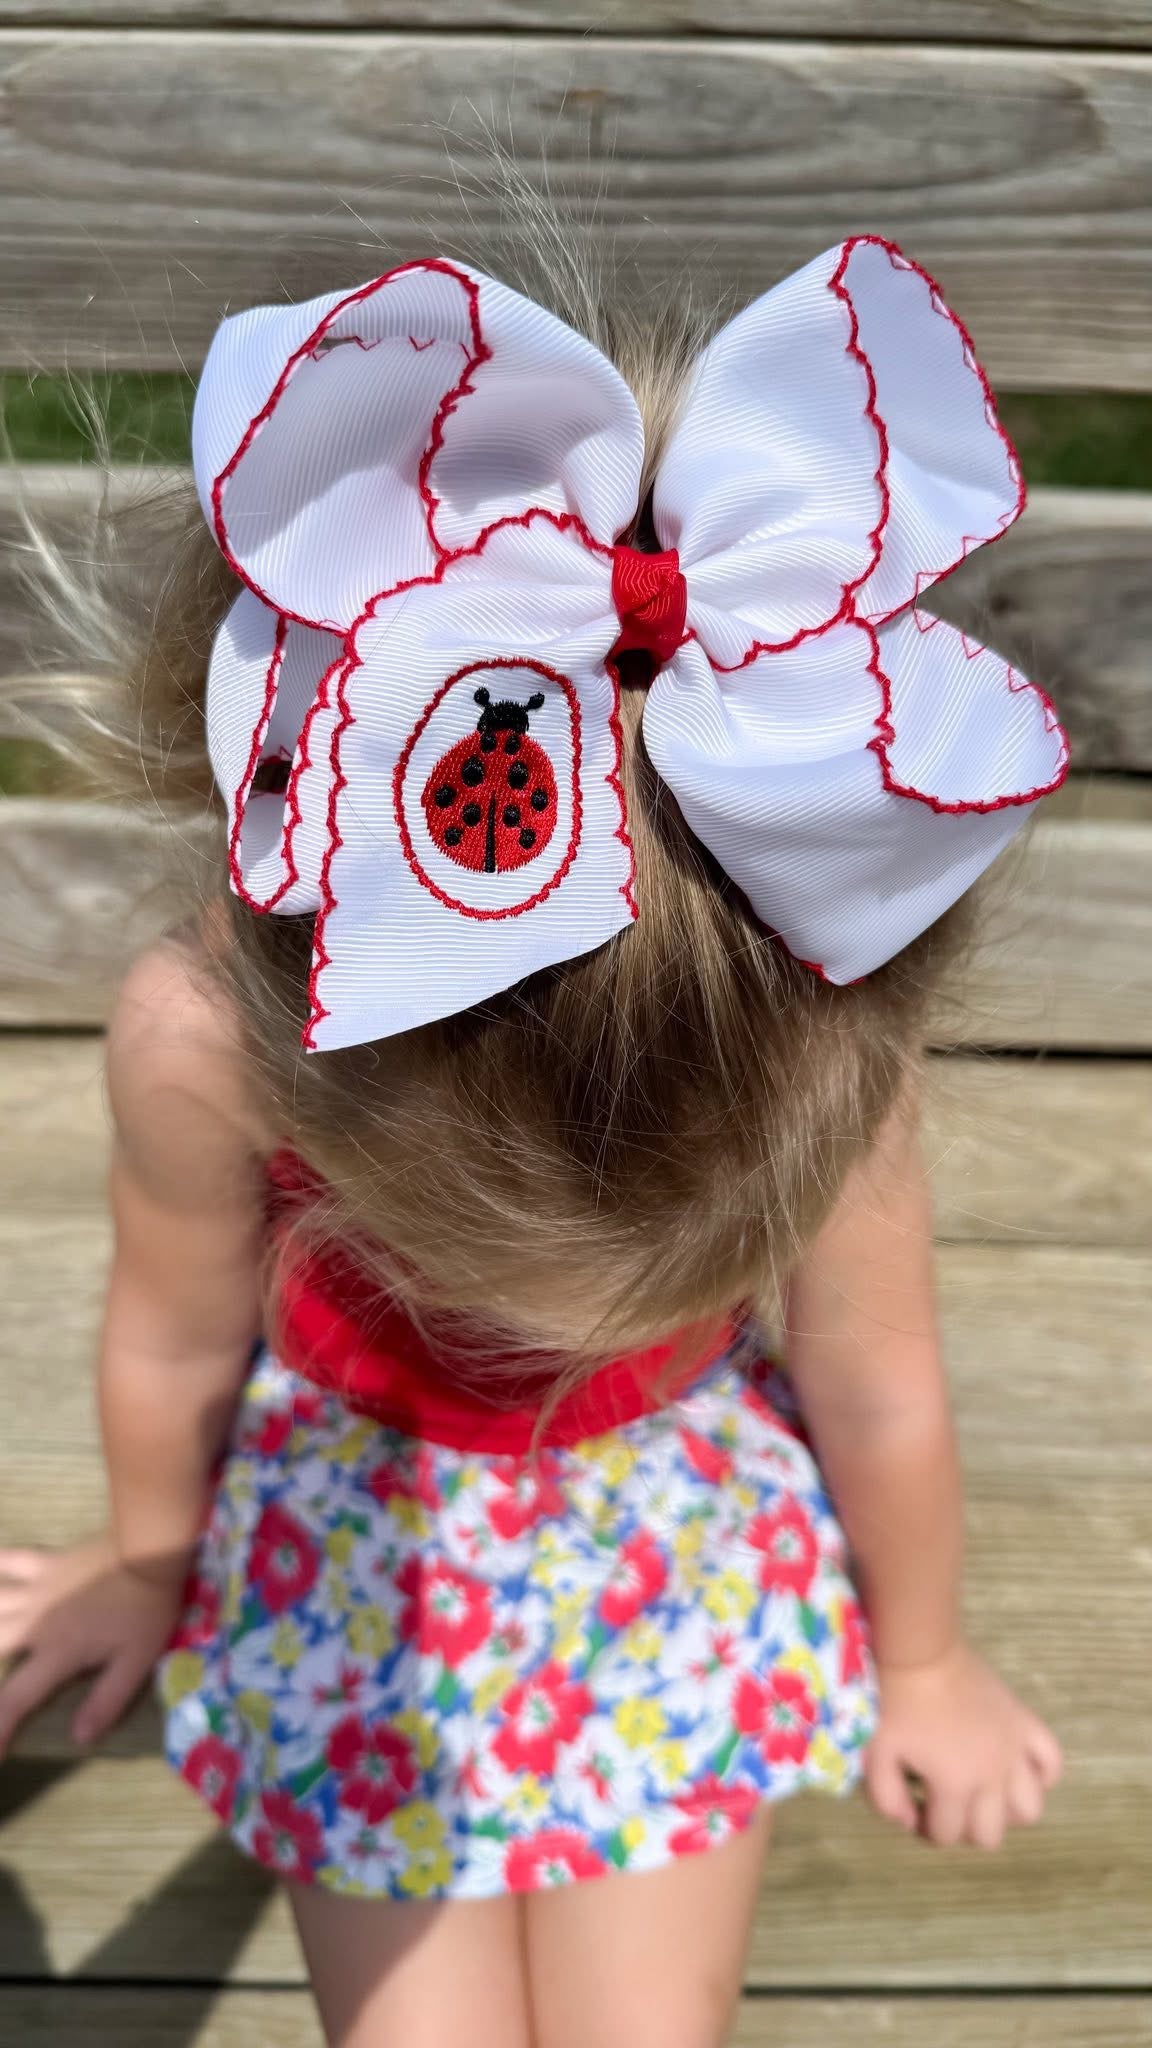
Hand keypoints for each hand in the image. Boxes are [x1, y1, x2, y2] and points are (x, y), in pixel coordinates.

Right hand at [0, 1533, 186, 1755]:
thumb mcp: (135, 1663)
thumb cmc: (145, 1609)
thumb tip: (78, 1738)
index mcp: (57, 1652)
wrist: (149, 1552)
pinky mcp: (46, 1561)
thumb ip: (106, 1702)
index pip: (16, 1697)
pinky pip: (10, 1559)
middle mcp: (35, 1622)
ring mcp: (37, 1588)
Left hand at [865, 1639, 1062, 1848]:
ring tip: (982, 1794)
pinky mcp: (1025, 1724)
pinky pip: (1052, 1761)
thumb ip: (886, 1799)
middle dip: (964, 1829)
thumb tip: (909, 1823)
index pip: (946, 1835)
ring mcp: (1014, 1750)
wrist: (922, 1650)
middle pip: (990, 1834)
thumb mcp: (876, 1753)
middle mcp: (992, 1775)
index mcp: (954, 1785)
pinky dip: (1042, 1774)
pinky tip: (1018, 1770)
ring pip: (1029, 1809)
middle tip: (945, 1805)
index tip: (914, 1811)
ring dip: (1005, 1812)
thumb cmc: (895, 1700)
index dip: (926, 1830)